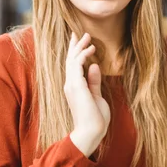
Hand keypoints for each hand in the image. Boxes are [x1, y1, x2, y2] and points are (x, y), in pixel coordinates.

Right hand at [65, 33, 110, 156]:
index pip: (73, 66)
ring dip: (80, 47)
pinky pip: (77, 65)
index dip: (75, 53)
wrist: (91, 132)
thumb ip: (94, 82)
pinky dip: (83, 55)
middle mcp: (70, 84)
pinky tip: (92, 49)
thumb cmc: (95, 119)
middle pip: (70, 60)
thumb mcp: (96, 97)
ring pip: (72, 60)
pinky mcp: (76, 85)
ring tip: (88, 37)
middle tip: (81, 33)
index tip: (80, 42)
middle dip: (75, 46)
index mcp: (74, 87)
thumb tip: (95, 66)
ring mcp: (71, 85)